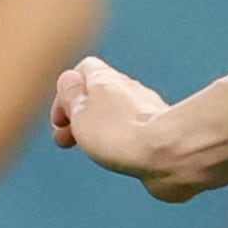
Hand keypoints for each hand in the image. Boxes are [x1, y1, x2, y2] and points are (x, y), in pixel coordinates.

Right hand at [51, 54, 203, 201]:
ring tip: (90, 150)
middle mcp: (130, 90)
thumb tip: (70, 81)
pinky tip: (119, 157)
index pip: (83, 70)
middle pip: (99, 95)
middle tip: (65, 139)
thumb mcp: (80, 111)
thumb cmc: (119, 133)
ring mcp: (148, 112)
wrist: (168, 154)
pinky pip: (136, 134)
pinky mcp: (162, 134)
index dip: (66, 93)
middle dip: (79, 117)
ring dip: (99, 131)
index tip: (60, 119)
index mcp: (106, 78)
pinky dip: (122, 143)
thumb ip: (71, 95)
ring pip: (117, 116)